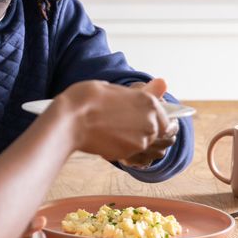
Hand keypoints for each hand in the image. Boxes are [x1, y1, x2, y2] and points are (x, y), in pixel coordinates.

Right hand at [55, 78, 170, 163]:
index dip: (154, 121)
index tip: (143, 122)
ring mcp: (141, 140)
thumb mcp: (116, 88)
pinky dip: (124, 150)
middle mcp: (151, 121)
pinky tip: (108, 140)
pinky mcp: (129, 154)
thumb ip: (142, 92)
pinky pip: (133, 155)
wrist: (70, 120)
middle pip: (158, 134)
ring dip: (134, 142)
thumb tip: (164, 82)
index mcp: (149, 102)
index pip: (166, 119)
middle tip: (124, 127)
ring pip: (145, 145)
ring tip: (114, 132)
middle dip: (145, 132)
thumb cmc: (87, 99)